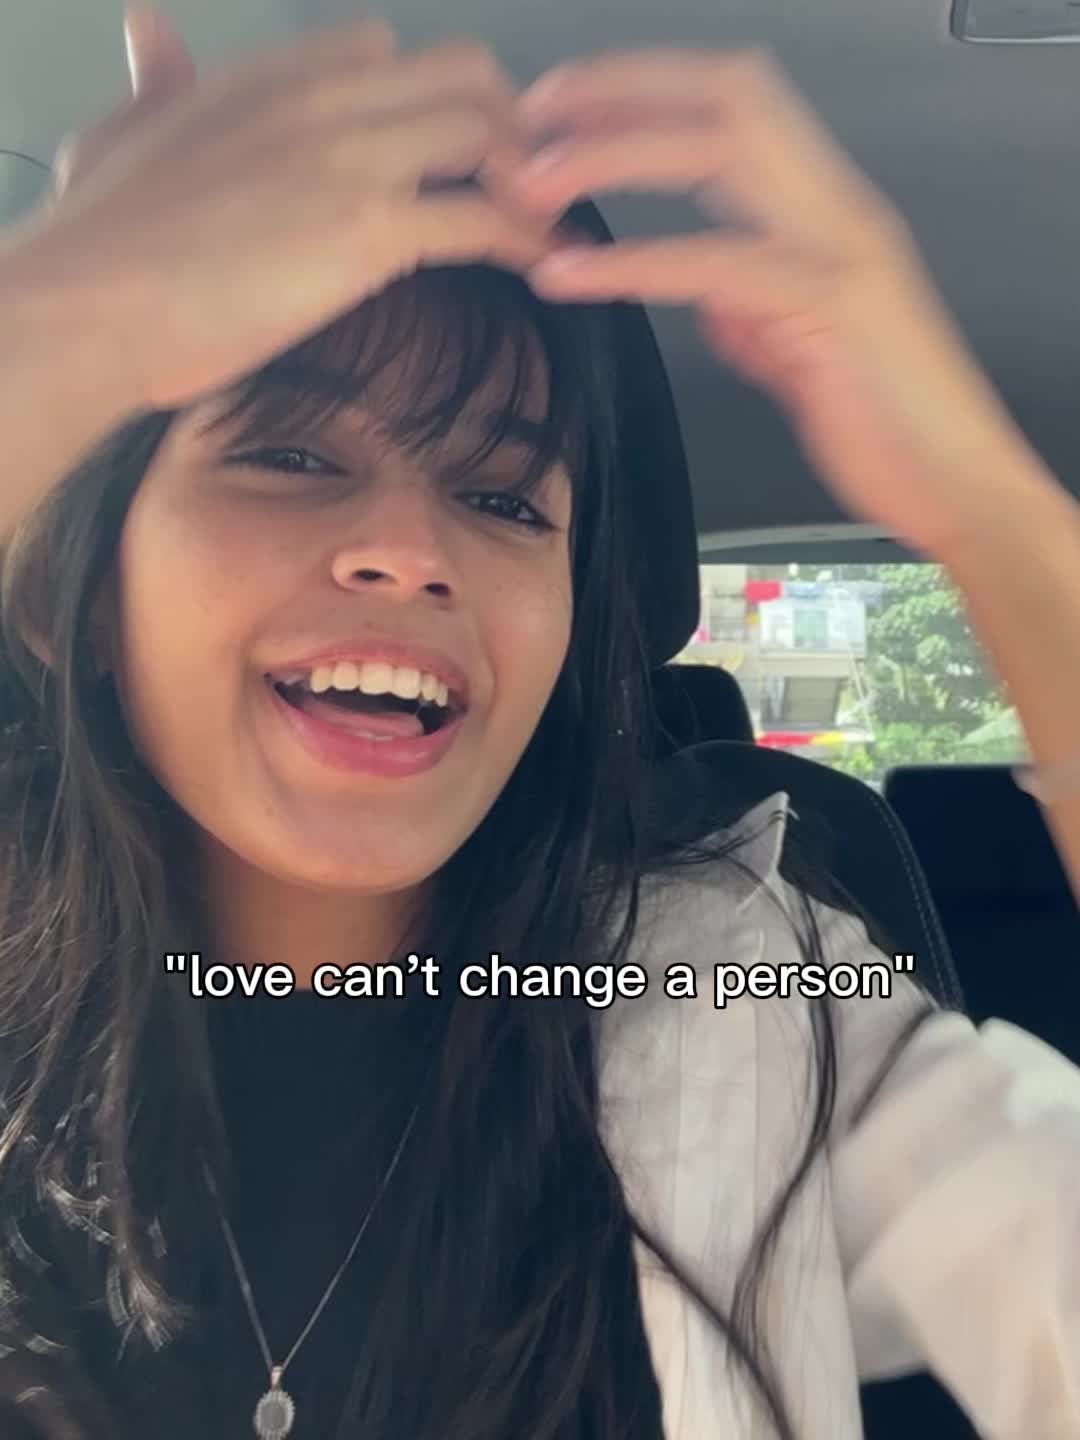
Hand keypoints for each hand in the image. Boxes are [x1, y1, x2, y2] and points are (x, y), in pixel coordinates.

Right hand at [17, 9, 556, 412]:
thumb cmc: (98, 238)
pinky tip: (539, 266)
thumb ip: (155, 83)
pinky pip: (484, 219)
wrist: (92, 302)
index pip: (382, 49)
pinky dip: (524, 241)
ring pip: (486, 130)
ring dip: (526, 178)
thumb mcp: (120, 132)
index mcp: (270, 78)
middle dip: (503, 123)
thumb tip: (147, 30)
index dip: (428, 96)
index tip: (445, 145)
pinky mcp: (371, 229)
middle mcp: (320, 99)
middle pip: (461, 73)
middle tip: (514, 183)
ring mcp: (351, 157)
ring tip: (536, 225)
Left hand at [508, 48, 1043, 561]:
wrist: (958, 486)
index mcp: (829, 212)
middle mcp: (837, 210)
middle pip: (727, 94)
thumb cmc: (888, 425)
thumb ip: (754, 310)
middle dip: (621, 88)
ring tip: (530, 184)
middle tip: (533, 113)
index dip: (646, 88)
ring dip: (612, 156)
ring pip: (718, 152)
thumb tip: (708, 297)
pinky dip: (633, 262)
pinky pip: (717, 264)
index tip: (566, 107)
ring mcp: (839, 250)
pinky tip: (570, 275)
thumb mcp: (804, 350)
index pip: (735, 104)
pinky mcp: (830, 309)